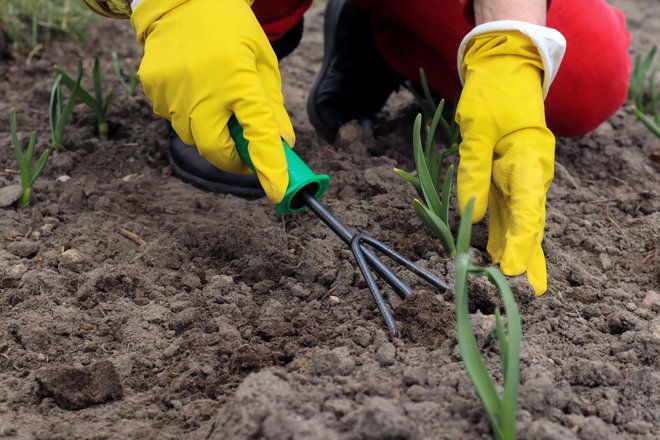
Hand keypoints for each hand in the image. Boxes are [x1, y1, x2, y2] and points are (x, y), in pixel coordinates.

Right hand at [131, 0, 294, 203]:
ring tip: (216, 100)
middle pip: (216, 150)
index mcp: (238, 80)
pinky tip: (193, 87)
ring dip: (210, 133)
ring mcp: (173, 90)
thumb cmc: (231, 28)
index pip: (258, 133)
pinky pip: (173, 118)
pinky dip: (188, 114)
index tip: (277, 191)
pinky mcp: (153, 88)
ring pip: (193, 137)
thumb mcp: (262, 61)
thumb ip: (272, 106)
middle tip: (244, 149)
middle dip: (234, 158)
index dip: (269, 166)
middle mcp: (203, 90)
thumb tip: (283, 143)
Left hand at [455, 30, 554, 294]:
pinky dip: (505, 234)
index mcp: (529, 162)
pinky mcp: (506, 178)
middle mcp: (530, 175)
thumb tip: (472, 210)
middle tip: (529, 294)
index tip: (511, 271)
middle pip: (529, 222)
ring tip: (521, 286)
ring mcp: (520, 178)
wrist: (506, 70)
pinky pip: (507, 211)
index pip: (527, 210)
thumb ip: (474, 170)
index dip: (520, 243)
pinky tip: (501, 257)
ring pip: (520, 221)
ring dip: (519, 251)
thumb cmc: (492, 95)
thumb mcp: (477, 130)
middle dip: (526, 257)